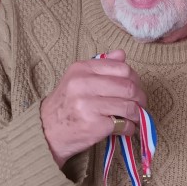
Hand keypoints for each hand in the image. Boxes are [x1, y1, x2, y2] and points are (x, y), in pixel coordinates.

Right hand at [40, 50, 147, 166]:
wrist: (46, 130)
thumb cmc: (66, 104)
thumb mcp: (77, 79)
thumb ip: (101, 66)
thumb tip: (121, 54)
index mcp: (82, 69)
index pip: (122, 68)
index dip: (135, 79)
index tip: (135, 88)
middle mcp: (83, 84)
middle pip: (129, 87)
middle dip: (140, 98)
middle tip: (140, 105)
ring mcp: (88, 105)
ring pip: (129, 107)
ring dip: (137, 115)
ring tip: (133, 118)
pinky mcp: (94, 125)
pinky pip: (123, 125)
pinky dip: (129, 128)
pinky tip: (124, 129)